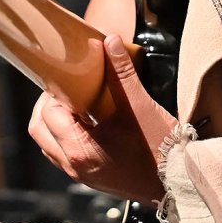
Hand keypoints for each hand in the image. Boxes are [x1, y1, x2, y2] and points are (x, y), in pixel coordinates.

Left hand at [27, 34, 175, 202]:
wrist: (181, 181)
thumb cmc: (161, 148)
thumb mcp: (140, 106)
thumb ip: (122, 72)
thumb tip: (110, 41)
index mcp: (81, 150)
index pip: (49, 114)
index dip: (55, 92)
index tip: (69, 77)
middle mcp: (75, 166)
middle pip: (40, 131)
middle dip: (47, 106)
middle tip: (66, 88)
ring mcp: (82, 176)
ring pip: (50, 145)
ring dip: (55, 123)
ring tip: (76, 104)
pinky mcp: (92, 179)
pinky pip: (65, 155)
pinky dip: (67, 136)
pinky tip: (88, 122)